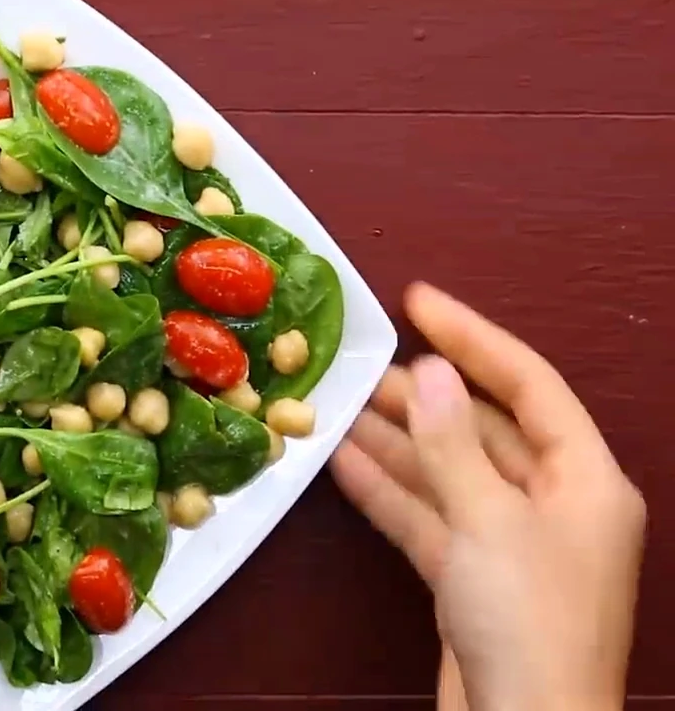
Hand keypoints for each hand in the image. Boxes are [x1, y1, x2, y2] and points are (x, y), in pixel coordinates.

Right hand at [331, 282, 644, 710]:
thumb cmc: (529, 622)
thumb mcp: (490, 522)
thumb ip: (452, 445)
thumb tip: (431, 372)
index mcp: (586, 479)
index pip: (529, 385)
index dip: (474, 337)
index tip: (416, 301)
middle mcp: (552, 504)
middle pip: (483, 429)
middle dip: (423, 396)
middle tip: (360, 364)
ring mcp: (509, 544)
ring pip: (447, 474)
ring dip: (396, 442)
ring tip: (338, 406)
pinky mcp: (471, 581)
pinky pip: (428, 518)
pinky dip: (388, 492)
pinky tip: (341, 463)